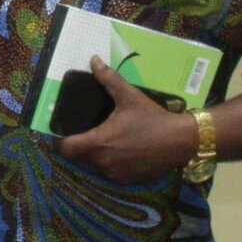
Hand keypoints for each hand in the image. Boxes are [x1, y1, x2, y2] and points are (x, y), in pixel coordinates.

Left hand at [56, 58, 194, 181]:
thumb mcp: (130, 96)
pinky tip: (122, 152)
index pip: (66, 149)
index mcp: (99, 142)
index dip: (61, 142)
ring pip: (95, 165)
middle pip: (80, 157)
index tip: (64, 134)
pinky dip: (112, 165)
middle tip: (91, 132)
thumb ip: (109, 79)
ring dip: (97, 156)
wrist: (180, 141)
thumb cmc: (153, 118)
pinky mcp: (126, 181)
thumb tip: (94, 60)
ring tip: (108, 141)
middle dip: (82, 145)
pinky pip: (111, 173)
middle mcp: (103, 162)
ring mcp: (115, 174)